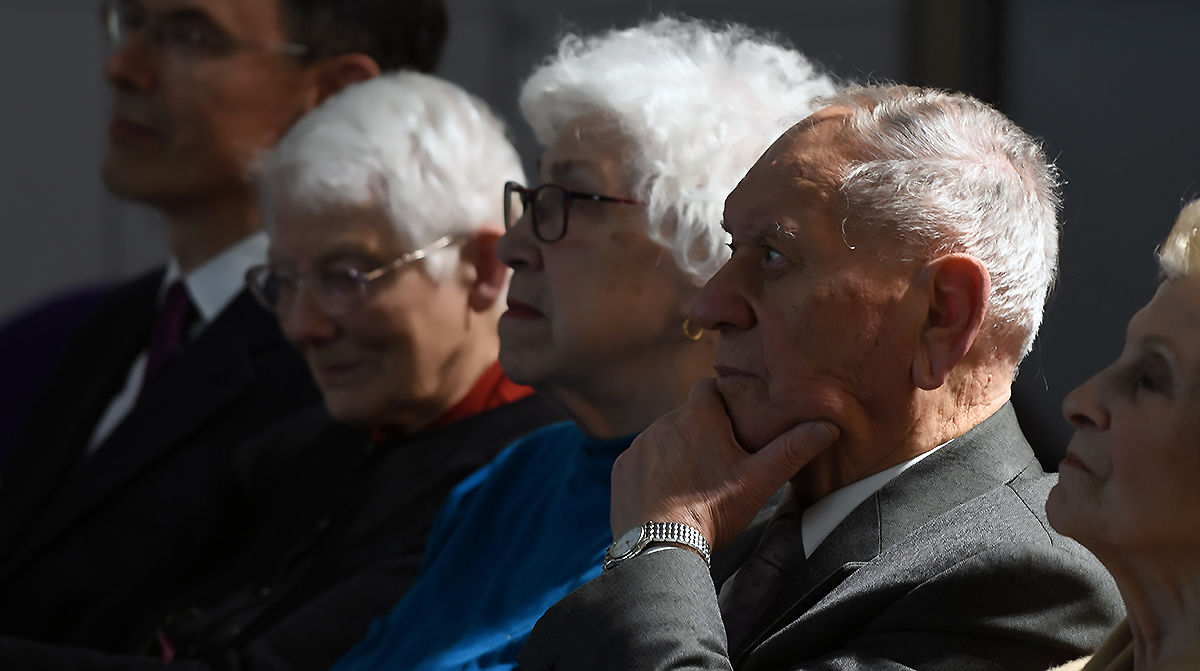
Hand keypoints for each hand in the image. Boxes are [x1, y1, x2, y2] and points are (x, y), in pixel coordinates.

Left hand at [610, 378, 838, 549]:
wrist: (660, 547)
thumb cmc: (713, 512)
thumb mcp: (759, 481)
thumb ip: (793, 449)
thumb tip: (827, 426)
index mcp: (698, 417)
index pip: (709, 386)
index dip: (723, 400)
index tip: (734, 422)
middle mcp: (663, 423)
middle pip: (687, 414)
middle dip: (702, 428)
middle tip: (720, 459)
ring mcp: (639, 445)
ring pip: (664, 435)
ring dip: (677, 448)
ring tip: (694, 479)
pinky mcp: (622, 467)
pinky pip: (642, 457)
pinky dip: (654, 468)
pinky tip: (668, 491)